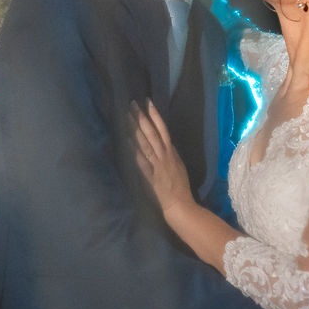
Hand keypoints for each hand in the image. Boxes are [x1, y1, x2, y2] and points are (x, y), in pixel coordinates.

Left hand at [131, 99, 194, 215]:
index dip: (155, 115)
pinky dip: (134, 149)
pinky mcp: (150, 176)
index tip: (147, 102)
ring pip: (146, 143)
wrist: (181, 205)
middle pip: (152, 132)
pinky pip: (141, 160)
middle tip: (132, 104)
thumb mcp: (178, 165)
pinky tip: (126, 140)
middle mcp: (165, 156)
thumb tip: (164, 142)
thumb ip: (170, 154)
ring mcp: (157, 165)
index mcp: (171, 153)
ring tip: (127, 116)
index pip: (163, 129)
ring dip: (136, 129)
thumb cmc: (179, 187)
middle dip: (142, 117)